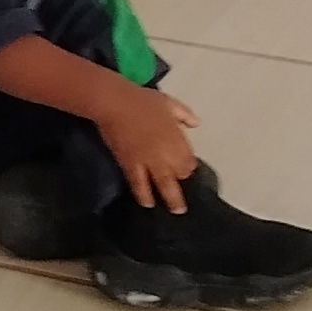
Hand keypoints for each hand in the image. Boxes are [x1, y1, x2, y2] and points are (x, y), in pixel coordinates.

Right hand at [90, 79, 202, 211]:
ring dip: (170, 199)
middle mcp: (166, 154)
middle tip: (183, 192)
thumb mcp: (169, 103)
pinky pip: (139, 185)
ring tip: (175, 210)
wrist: (115, 104)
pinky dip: (144, 195)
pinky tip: (147, 204)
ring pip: (163, 185)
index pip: (189, 161)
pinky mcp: (130, 166)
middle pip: (179, 175)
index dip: (188, 166)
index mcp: (177, 139)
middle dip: (181, 182)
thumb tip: (196, 123)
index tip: (186, 169)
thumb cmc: (143, 100)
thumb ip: (184, 115)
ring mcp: (148, 162)